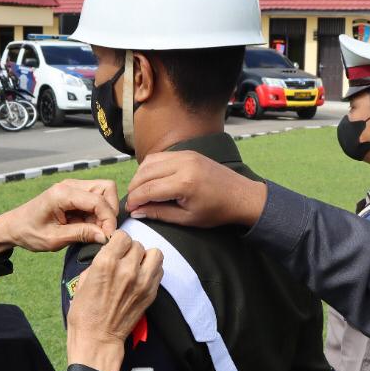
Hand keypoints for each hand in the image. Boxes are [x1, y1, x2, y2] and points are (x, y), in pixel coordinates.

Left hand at [0, 179, 119, 252]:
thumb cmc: (29, 232)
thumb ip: (81, 234)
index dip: (108, 219)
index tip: (107, 237)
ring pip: (103, 192)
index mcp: (62, 194)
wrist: (14, 227)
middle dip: (109, 211)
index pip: (98, 200)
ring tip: (92, 231)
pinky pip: (95, 199)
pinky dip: (97, 214)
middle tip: (102, 232)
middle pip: (106, 188)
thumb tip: (105, 235)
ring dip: (103, 213)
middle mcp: (69, 185)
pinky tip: (86, 227)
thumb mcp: (54, 239)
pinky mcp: (74, 194)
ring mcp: (72, 188)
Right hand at [66, 231, 162, 370]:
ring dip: (145, 257)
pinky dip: (152, 270)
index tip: (115, 248)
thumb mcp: (83, 280)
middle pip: (138, 244)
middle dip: (130, 250)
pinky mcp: (151, 293)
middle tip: (123, 260)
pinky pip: (159, 270)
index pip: (122, 236)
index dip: (117, 241)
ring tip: (136, 265)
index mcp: (106, 263)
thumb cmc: (85, 313)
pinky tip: (142, 276)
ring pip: (154, 253)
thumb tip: (110, 253)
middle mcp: (127, 269)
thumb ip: (100, 261)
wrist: (98, 338)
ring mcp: (142, 282)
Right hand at [125, 151, 267, 228]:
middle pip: (145, 173)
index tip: (129, 209)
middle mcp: (183, 164)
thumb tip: (137, 212)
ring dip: (140, 176)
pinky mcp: (188, 152)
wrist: (240, 195)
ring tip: (140, 191)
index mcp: (184, 183)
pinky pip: (161, 156)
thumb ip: (159, 214)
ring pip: (150, 161)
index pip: (148, 189)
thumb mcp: (187, 219)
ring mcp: (186, 155)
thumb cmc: (217, 211)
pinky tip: (150, 180)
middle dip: (134, 188)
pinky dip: (151, 167)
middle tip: (132, 201)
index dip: (134, 200)